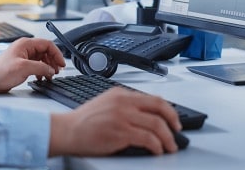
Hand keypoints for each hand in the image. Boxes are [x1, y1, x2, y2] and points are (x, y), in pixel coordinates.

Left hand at [0, 38, 64, 93]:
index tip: (61, 64)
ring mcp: (24, 56)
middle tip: (56, 71)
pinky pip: (37, 65)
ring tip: (50, 75)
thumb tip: (51, 69)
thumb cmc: (1, 72)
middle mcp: (25, 48)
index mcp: (26, 44)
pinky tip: (41, 78)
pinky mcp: (22, 64)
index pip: (47, 44)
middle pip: (46, 51)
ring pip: (42, 59)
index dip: (57, 53)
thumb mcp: (24, 68)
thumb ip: (40, 67)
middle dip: (53, 61)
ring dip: (48, 67)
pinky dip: (42, 71)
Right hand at [48, 88, 181, 155]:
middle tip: (177, 132)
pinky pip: (148, 139)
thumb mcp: (105, 104)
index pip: (153, 98)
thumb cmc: (84, 121)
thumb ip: (124, 105)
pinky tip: (157, 150)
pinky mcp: (120, 132)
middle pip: (159, 108)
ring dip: (168, 138)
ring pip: (157, 125)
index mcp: (120, 94)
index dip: (169, 110)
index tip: (174, 120)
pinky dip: (157, 146)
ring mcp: (122, 116)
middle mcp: (123, 102)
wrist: (67, 130)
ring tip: (170, 146)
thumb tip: (146, 115)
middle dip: (173, 121)